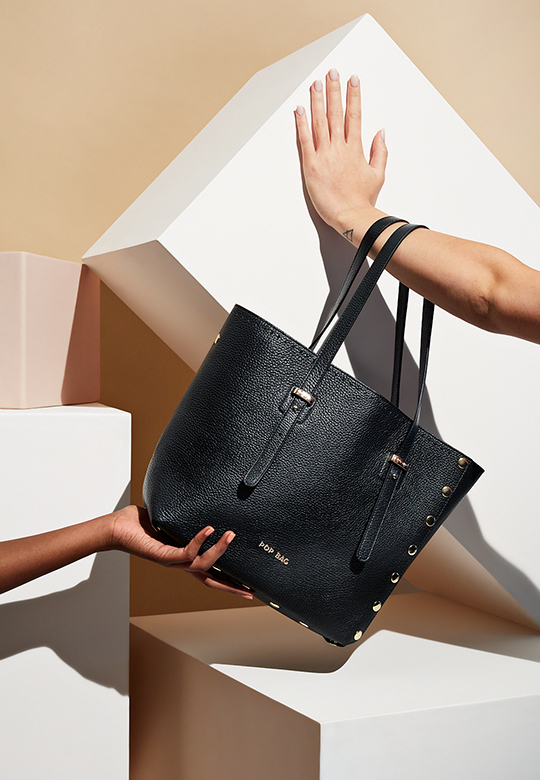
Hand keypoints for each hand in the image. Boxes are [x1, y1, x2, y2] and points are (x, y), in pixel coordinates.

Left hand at [108, 505, 251, 598]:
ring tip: (230, 535)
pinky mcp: (162, 555)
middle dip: (230, 587)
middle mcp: (178, 563)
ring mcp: (171, 561)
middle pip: (209, 580)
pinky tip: (209, 529)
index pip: (208, 573)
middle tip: (250, 590)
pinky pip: (186, 552)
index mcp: (182, 557)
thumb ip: (183, 517)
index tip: (246, 588)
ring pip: (201, 565)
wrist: (115, 528)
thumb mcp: (169, 519)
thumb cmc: (137, 523)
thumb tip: (198, 501)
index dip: (227, 581)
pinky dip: (200, 541)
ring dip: (218, 552)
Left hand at [295, 69, 387, 243]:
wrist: (351, 216)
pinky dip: (301, 123)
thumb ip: (379, 151)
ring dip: (318, 100)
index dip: (354, 95)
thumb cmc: (363, 200)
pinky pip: (305, 140)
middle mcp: (340, 148)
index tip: (353, 80)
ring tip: (316, 83)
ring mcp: (325, 155)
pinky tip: (300, 108)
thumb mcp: (378, 174)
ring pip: (320, 122)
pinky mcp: (311, 166)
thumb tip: (381, 132)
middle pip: (336, 113)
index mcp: (356, 148)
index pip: (355, 115)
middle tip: (332, 71)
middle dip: (334, 90)